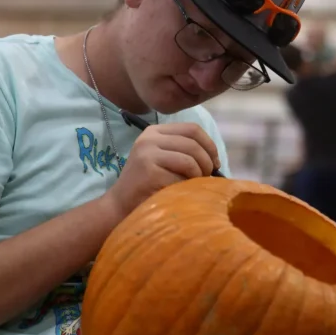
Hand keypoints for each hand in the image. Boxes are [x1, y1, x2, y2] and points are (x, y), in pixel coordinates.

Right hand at [103, 123, 220, 218]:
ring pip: (190, 160)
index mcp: (154, 132)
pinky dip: (186, 188)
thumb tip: (215, 158)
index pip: (192, 129)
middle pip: (193, 144)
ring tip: (194, 186)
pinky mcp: (149, 172)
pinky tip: (179, 193)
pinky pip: (181, 178)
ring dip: (199, 176)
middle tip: (206, 178)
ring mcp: (148, 154)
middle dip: (207, 163)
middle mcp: (149, 139)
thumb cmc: (148, 185)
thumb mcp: (163, 159)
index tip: (215, 162)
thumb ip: (183, 151)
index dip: (209, 145)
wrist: (120, 205)